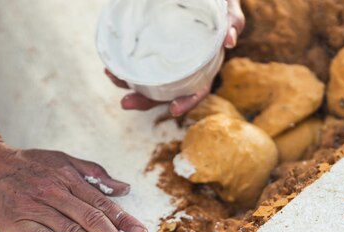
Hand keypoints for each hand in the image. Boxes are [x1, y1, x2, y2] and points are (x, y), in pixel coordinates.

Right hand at [0, 142, 148, 231]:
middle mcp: (56, 191)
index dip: (124, 220)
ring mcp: (36, 207)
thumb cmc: (25, 165)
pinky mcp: (18, 221)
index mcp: (69, 178)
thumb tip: (123, 187)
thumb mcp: (60, 159)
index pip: (102, 203)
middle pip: (93, 219)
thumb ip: (92, 173)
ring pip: (72, 229)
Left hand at [107, 0, 245, 116]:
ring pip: (148, 81)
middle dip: (144, 101)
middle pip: (166, 93)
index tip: (173, 110)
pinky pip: (138, 63)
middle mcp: (184, 69)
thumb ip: (232, 22)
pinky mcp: (152, 50)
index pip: (198, 90)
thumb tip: (229, 41)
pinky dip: (124, 66)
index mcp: (205, 65)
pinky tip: (110, 64)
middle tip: (125, 102)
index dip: (187, 102)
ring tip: (112, 76)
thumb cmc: (218, 4)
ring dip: (128, 84)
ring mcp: (167, 61)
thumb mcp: (227, 9)